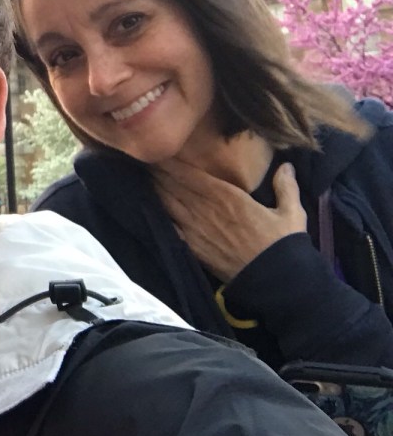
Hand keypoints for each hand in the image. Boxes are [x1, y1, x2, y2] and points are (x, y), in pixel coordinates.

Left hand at [154, 160, 306, 281]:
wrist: (275, 282)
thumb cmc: (283, 246)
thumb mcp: (291, 214)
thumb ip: (285, 187)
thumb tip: (287, 165)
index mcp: (227, 197)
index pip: (190, 175)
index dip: (172, 163)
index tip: (159, 152)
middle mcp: (206, 210)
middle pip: (173, 186)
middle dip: (158, 172)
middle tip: (144, 160)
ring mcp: (196, 229)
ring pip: (167, 203)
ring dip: (155, 189)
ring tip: (143, 176)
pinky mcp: (192, 247)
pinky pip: (169, 227)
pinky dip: (157, 214)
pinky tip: (146, 206)